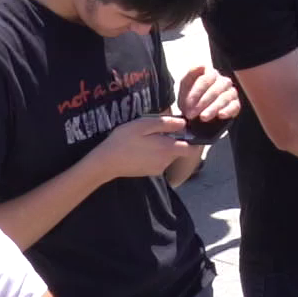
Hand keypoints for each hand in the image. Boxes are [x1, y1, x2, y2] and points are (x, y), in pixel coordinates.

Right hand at [89, 113, 203, 186]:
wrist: (106, 162)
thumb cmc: (124, 140)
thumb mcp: (144, 125)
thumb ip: (166, 123)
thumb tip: (184, 123)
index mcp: (168, 149)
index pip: (191, 148)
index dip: (191, 139)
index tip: (184, 130)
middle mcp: (166, 162)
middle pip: (178, 150)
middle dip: (172, 140)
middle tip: (156, 131)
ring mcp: (157, 169)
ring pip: (167, 155)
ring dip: (162, 147)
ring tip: (146, 139)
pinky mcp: (149, 173)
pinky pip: (158, 161)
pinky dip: (154, 154)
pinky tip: (141, 148)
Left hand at [175, 65, 241, 128]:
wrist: (197, 112)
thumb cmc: (191, 97)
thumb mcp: (186, 86)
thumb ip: (190, 74)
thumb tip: (201, 65)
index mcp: (211, 73)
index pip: (205, 80)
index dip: (195, 93)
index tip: (187, 105)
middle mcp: (223, 81)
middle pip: (215, 90)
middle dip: (202, 103)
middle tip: (192, 115)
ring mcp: (231, 92)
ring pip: (224, 98)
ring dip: (213, 108)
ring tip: (203, 117)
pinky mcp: (236, 104)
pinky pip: (235, 106)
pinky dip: (228, 111)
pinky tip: (220, 115)